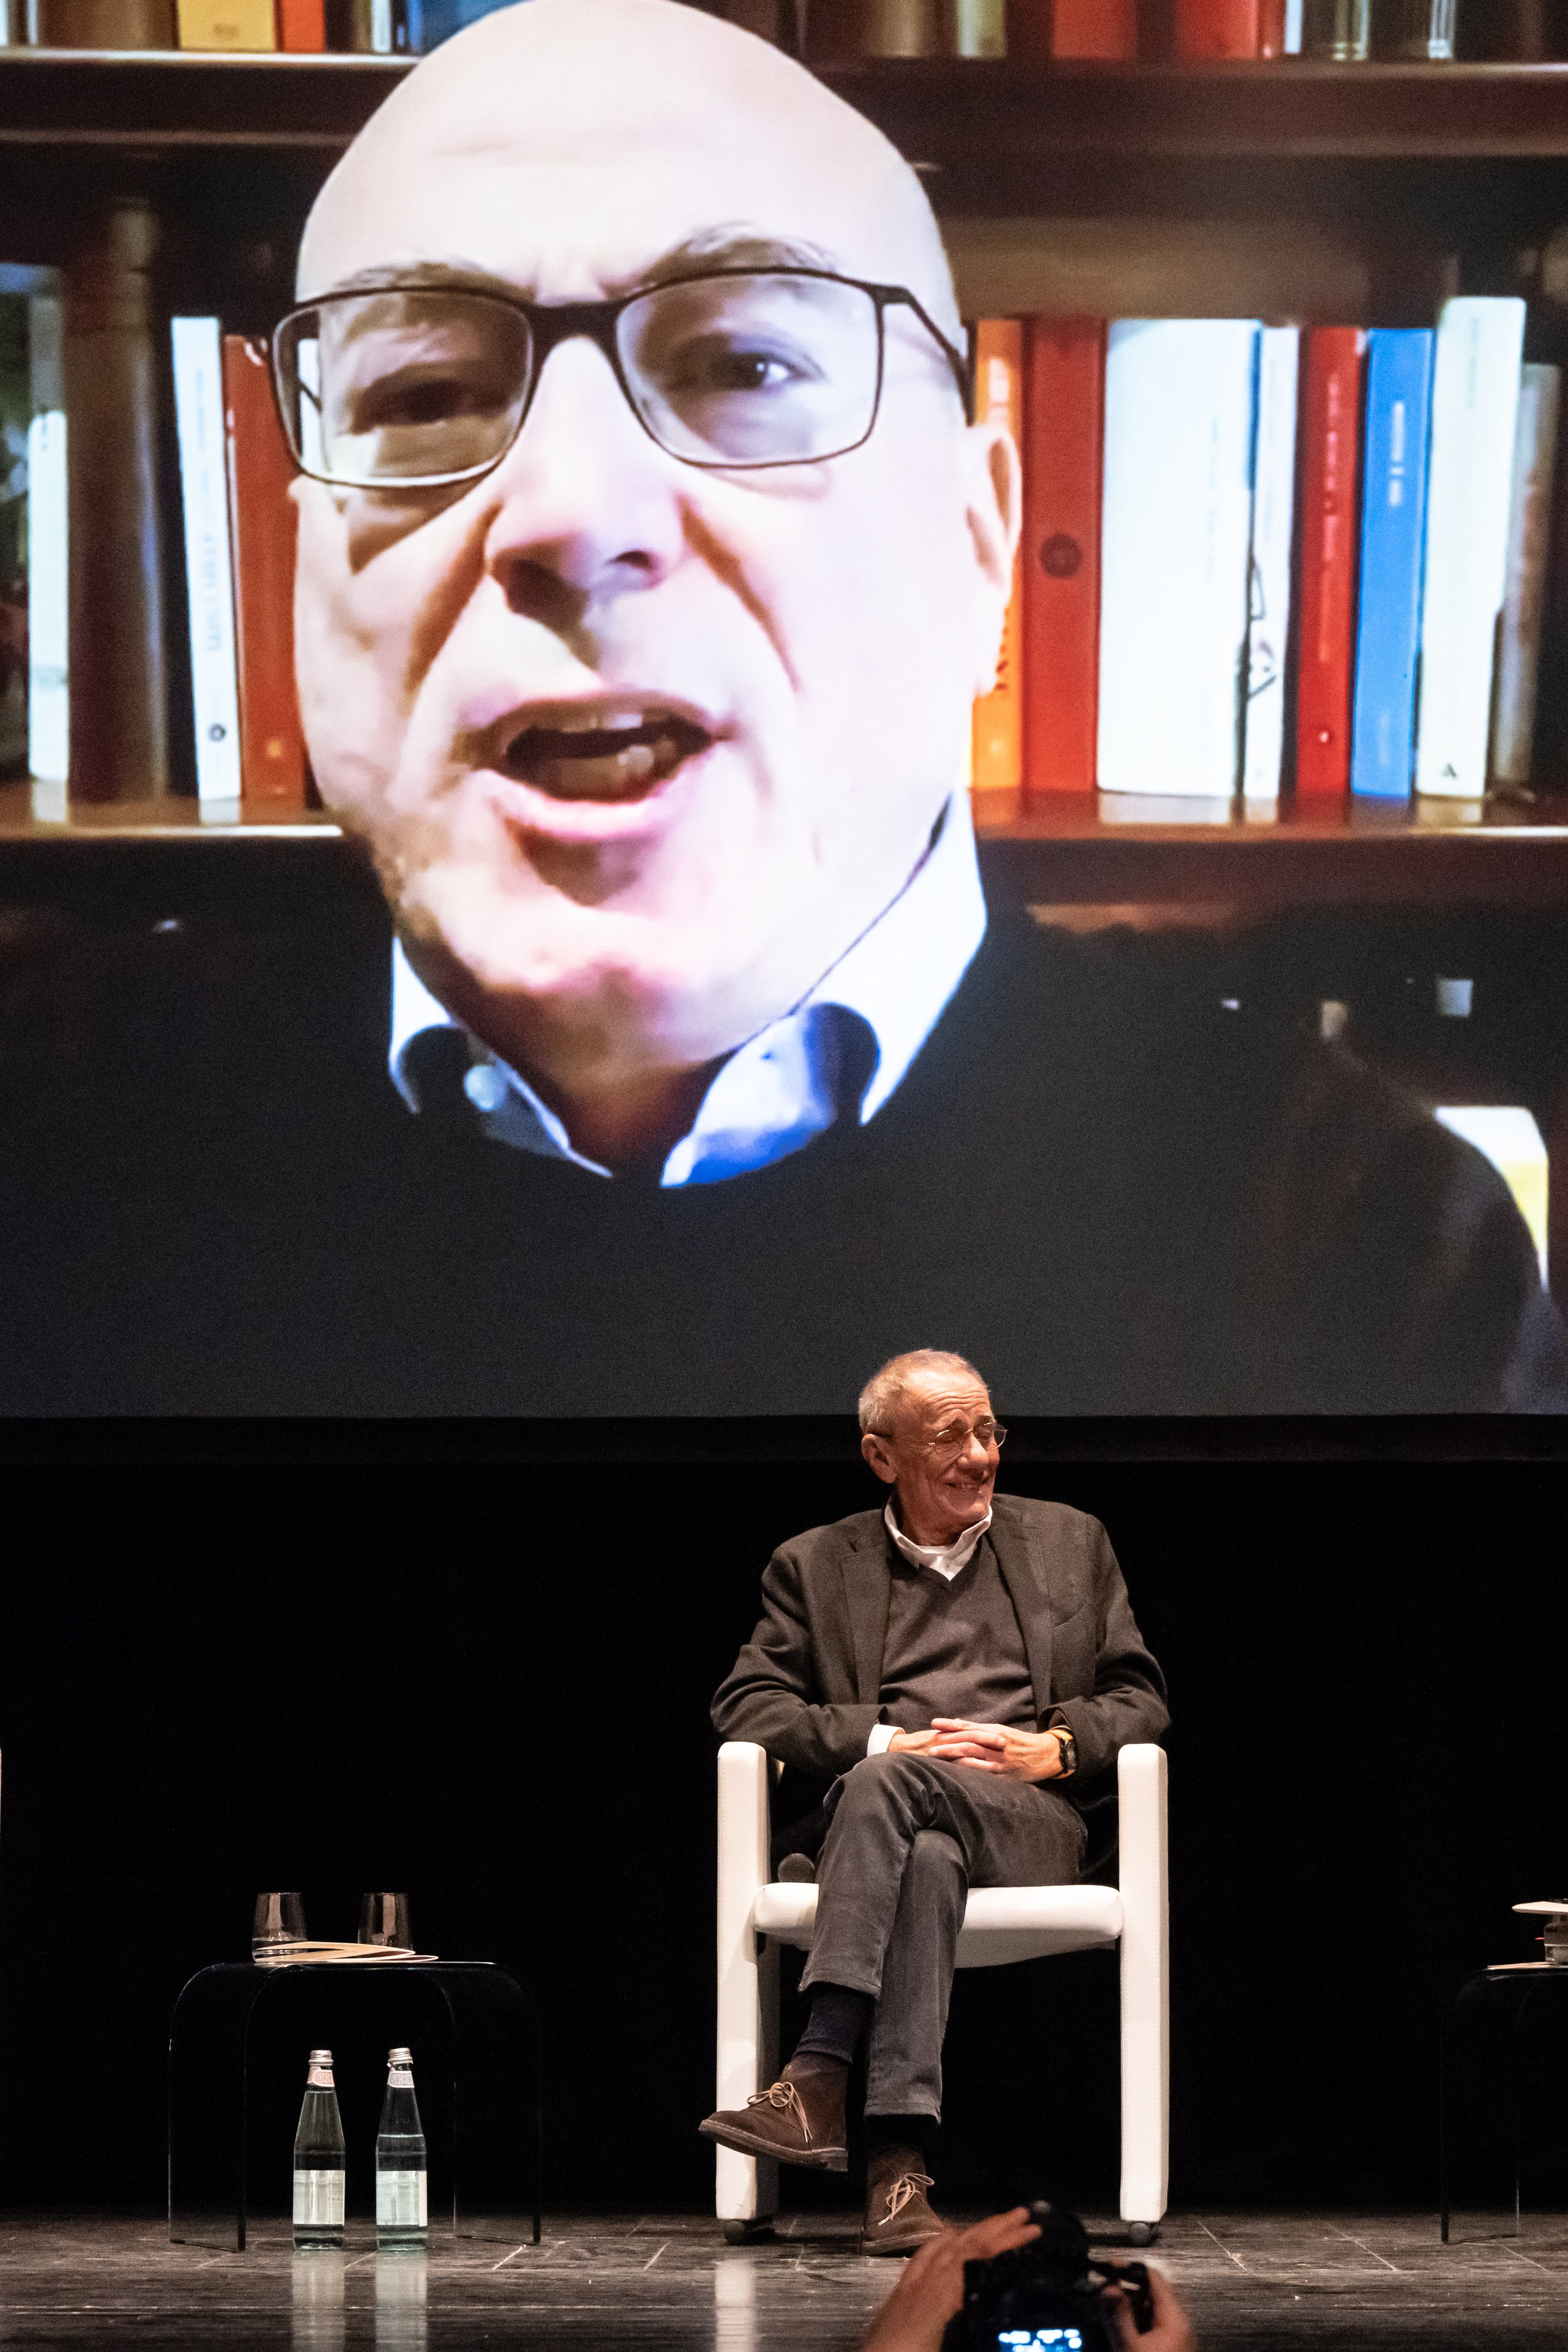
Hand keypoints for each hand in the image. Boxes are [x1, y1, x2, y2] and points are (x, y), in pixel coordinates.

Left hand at [859, 2207, 1040, 2351]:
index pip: (979, 2254)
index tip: (1031, 2229)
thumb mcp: (952, 2343)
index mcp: (940, 2294)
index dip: (1007, 2239)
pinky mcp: (901, 2293)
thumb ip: (976, 2325)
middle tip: (1023, 2216)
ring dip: (973, 2231)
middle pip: (964, 2243)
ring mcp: (911, 2284)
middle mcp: (925, 2282)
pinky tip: (951, 2241)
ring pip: (945, 2245)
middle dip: (995, 2226)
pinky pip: (925, 2255)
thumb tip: (1002, 2313)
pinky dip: (945, 2242)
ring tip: (995, 2225)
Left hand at [892, 1718, 1064, 1781]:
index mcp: (995, 1731)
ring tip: (936, 1755)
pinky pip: (984, 1769)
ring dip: (953, 1754)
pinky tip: (957, 1767)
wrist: (1047, 1754)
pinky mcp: (1004, 1771)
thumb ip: (982, 1730)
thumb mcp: (1003, 1732)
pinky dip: (970, 1767)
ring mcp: (999, 1757)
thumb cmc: (1022, 1743)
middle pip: (967, 1739)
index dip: (950, 1725)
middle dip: (947, 1741)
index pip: (968, 1727)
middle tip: (929, 1744)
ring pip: (973, 1753)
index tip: (934, 1723)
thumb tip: (959, 1725)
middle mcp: (996, 1741)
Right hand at [1104, 2263, 1194, 2351]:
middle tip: (1108, 2284)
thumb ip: (1119, 2315)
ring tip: (1112, 2305)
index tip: (1110, 2267)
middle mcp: (1180, 2322)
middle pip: (1153, 2289)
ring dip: (1132, 2302)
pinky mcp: (1172, 2345)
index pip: (1153, 2276)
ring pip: (1153, 2306)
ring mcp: (1177, 2335)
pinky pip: (1155, 2321)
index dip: (1129, 2268)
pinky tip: (1125, 2325)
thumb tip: (1109, 2288)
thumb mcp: (1130, 2346)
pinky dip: (1138, 2317)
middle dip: (1129, 2285)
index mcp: (1175, 2317)